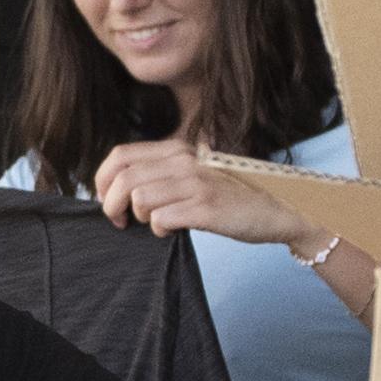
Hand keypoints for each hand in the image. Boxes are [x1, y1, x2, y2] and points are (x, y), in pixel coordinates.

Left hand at [87, 135, 327, 249]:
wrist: (279, 208)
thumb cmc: (232, 195)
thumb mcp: (196, 171)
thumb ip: (164, 172)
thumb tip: (121, 187)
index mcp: (177, 149)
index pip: (120, 155)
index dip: (102, 180)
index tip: (106, 200)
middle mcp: (184, 161)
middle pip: (123, 178)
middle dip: (111, 204)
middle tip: (119, 221)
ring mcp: (196, 183)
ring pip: (138, 198)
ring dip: (137, 217)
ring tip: (152, 224)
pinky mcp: (206, 208)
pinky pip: (161, 219)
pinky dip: (158, 230)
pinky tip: (172, 230)